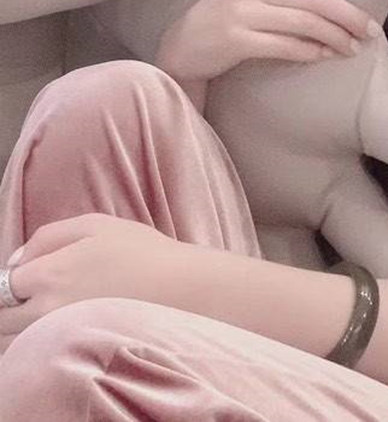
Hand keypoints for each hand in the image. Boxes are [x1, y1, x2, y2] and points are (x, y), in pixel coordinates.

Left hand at [0, 214, 194, 352]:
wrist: (181, 290)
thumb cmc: (141, 252)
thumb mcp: (95, 223)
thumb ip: (48, 235)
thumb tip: (17, 259)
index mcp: (50, 274)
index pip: (6, 283)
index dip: (18, 275)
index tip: (34, 272)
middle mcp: (48, 310)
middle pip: (4, 317)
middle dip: (13, 304)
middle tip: (41, 291)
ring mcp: (62, 336)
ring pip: (19, 339)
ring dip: (25, 324)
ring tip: (57, 307)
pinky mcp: (78, 353)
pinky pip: (42, 353)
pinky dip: (42, 342)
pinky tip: (67, 325)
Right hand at [157, 0, 381, 81]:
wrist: (184, 44)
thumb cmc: (230, 12)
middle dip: (349, 13)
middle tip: (372, 29)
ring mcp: (242, 11)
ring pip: (305, 22)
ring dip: (336, 37)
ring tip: (355, 47)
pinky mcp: (238, 40)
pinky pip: (287, 46)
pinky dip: (313, 52)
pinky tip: (327, 56)